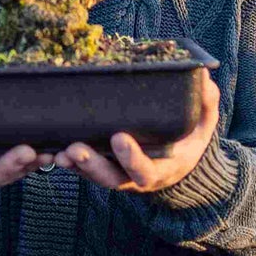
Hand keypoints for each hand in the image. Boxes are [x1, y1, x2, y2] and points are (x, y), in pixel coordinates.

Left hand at [60, 66, 219, 192]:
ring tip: (58, 152)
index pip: (144, 171)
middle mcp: (134, 178)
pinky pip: (81, 170)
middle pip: (110, 178)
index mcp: (161, 168)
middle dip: (92, 165)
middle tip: (75, 149)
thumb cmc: (187, 141)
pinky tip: (50, 151)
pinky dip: (67, 163)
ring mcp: (115, 175)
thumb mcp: (202, 126)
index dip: (131, 158)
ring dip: (74, 165)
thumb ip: (205, 104)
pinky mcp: (101, 168)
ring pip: (92, 176)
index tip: (119, 138)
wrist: (177, 166)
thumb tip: (204, 77)